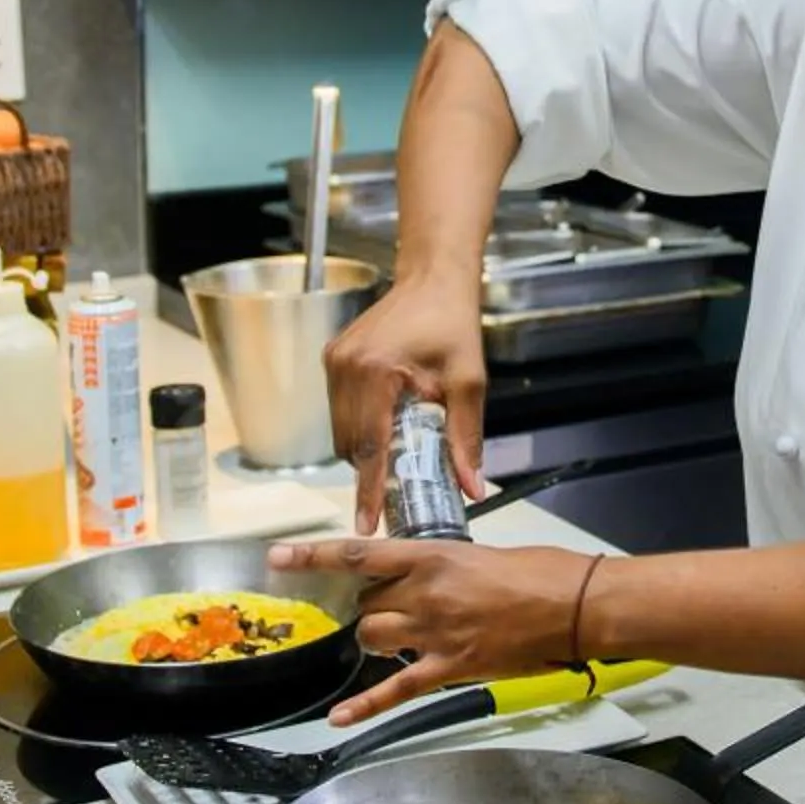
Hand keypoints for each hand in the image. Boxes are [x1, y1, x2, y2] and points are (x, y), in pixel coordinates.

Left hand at [268, 537, 597, 723]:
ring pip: (372, 638)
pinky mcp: (451, 668)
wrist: (575, 605)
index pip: (359, 555)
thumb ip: (443, 567)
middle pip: (366, 602)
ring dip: (374, 637)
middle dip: (370, 604)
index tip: (277, 557)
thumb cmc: (540, 572)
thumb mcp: (481, 555)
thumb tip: (425, 579)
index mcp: (433, 556)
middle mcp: (426, 594)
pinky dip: (364, 706)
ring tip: (397, 636)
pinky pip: (397, 689)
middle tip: (397, 605)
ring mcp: (435, 633)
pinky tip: (338, 719)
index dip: (314, 556)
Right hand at [321, 277, 488, 533]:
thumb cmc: (452, 323)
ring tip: (399, 449)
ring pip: (342, 430)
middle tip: (398, 489)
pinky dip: (361, 426)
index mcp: (376, 372)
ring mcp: (334, 361)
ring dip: (366, 449)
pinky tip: (388, 422)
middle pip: (352, 444)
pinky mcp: (332, 358)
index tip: (366, 524)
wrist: (433, 279)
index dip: (368, 491)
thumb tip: (472, 487)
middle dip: (372, 471)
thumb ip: (466, 438)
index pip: (370, 447)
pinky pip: (340, 409)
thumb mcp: (468, 382)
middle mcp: (346, 366)